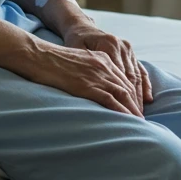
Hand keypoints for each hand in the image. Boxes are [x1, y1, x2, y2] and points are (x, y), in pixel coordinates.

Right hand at [11, 36, 146, 116]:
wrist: (38, 55)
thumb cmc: (52, 60)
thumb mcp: (77, 61)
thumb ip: (88, 70)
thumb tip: (92, 85)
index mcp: (102, 58)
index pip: (124, 78)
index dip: (133, 94)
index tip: (137, 106)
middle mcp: (104, 65)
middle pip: (128, 86)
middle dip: (136, 104)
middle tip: (142, 119)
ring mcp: (97, 75)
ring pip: (123, 94)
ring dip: (133, 110)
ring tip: (139, 124)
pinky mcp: (88, 85)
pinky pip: (110, 100)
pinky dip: (121, 111)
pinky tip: (126, 121)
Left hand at [62, 22, 153, 107]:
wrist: (81, 27)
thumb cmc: (76, 41)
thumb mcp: (77, 50)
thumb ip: (87, 65)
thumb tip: (93, 84)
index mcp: (110, 45)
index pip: (121, 75)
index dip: (124, 94)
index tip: (126, 111)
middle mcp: (122, 46)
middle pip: (131, 77)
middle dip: (134, 99)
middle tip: (136, 118)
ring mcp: (128, 48)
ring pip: (137, 75)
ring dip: (140, 95)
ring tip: (140, 113)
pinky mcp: (130, 51)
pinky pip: (140, 70)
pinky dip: (145, 85)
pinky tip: (148, 98)